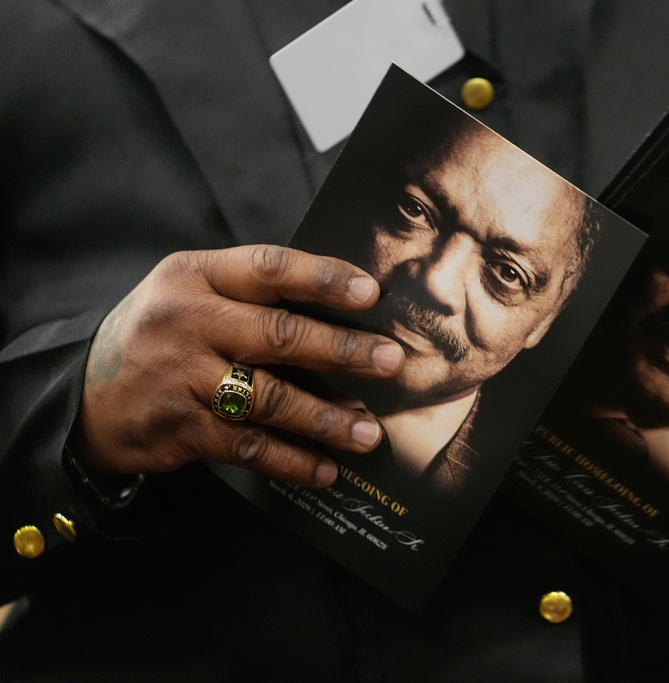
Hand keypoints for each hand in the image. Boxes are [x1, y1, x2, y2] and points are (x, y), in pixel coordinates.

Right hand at [73, 245, 404, 487]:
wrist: (85, 395)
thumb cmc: (163, 334)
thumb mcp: (191, 291)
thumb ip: (251, 293)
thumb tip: (343, 308)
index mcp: (195, 274)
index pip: (269, 268)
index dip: (324, 279)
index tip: (372, 293)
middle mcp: (187, 320)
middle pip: (280, 335)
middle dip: (343, 351)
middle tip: (392, 362)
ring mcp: (181, 376)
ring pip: (270, 398)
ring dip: (327, 419)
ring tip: (370, 433)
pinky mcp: (180, 428)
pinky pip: (248, 446)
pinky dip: (292, 461)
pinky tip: (326, 471)